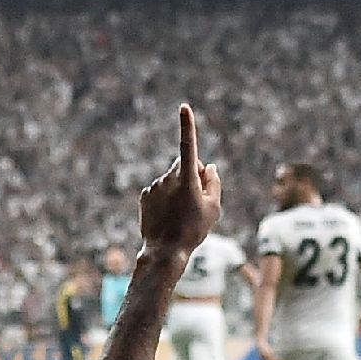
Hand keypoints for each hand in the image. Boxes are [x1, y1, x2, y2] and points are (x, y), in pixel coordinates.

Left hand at [138, 105, 221, 258]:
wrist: (164, 252)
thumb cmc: (193, 231)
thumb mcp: (214, 209)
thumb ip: (214, 183)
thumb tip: (209, 166)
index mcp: (187, 179)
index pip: (188, 146)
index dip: (188, 126)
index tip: (184, 107)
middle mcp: (168, 178)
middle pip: (185, 165)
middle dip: (192, 173)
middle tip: (198, 199)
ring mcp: (154, 186)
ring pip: (172, 179)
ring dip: (179, 189)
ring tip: (181, 215)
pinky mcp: (145, 195)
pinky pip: (160, 189)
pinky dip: (166, 198)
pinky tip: (168, 216)